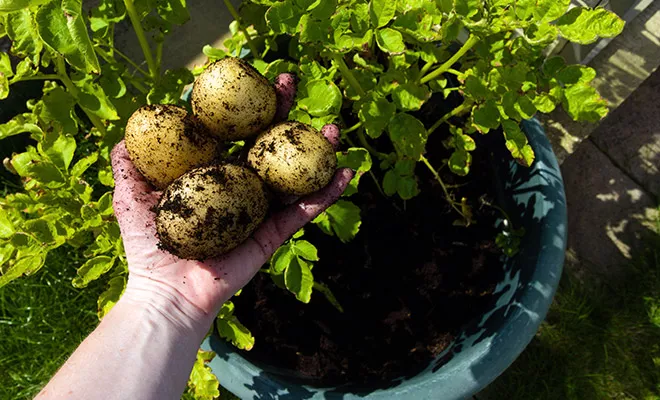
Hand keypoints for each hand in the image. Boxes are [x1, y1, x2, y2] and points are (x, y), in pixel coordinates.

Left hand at [111, 74, 352, 326]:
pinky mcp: (273, 233)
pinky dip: (326, 194)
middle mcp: (238, 185)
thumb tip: (128, 130)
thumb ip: (128, 163)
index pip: (230, 129)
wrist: (167, 291)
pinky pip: (303, 212)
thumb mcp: (129, 196)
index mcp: (209, 172)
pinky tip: (346, 173)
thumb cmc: (147, 245)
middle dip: (281, 110)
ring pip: (293, 173)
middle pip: (265, 142)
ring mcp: (259, 208)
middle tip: (291, 82)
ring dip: (316, 150)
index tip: (250, 76)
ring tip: (333, 129)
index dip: (241, 103)